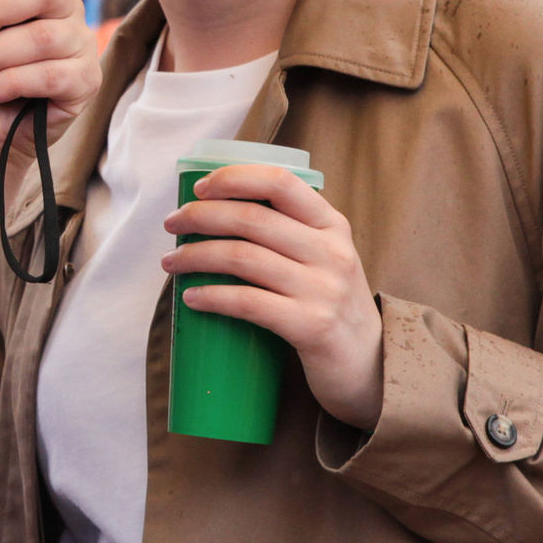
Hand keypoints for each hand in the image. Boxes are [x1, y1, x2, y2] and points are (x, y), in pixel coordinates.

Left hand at [164, 163, 383, 428]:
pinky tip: (191, 298)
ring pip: (243, 257)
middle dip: (200, 216)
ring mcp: (324, 289)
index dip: (234, 178)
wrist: (370, 365)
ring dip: (195, 257)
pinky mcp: (312, 326)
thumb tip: (217, 211)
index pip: (280, 182)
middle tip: (172, 224)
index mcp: (332, 224)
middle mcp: (331, 251)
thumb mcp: (324, 258)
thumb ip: (289, 232)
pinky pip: (249, 302)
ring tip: (171, 263)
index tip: (199, 188)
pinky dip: (212, 297)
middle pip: (251, 219)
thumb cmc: (331, 305)